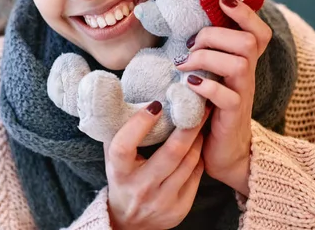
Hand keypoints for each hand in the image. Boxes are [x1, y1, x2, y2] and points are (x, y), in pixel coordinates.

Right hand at [105, 101, 210, 229]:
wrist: (129, 221)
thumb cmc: (121, 178)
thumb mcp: (112, 158)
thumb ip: (117, 132)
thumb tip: (124, 98)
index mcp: (119, 172)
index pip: (124, 145)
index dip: (139, 124)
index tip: (156, 104)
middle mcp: (140, 188)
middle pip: (171, 153)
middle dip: (188, 125)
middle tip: (197, 104)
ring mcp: (162, 200)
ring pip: (189, 162)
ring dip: (198, 138)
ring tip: (201, 119)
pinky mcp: (179, 208)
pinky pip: (195, 175)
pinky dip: (199, 156)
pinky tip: (199, 143)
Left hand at [175, 0, 272, 195]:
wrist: (218, 150)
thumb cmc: (206, 106)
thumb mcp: (204, 74)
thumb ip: (198, 52)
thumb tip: (168, 23)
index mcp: (241, 61)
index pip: (258, 32)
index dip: (245, 13)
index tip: (222, 0)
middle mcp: (247, 74)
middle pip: (248, 41)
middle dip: (212, 36)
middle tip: (187, 46)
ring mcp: (242, 94)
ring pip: (240, 62)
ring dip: (205, 58)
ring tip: (182, 65)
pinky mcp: (232, 115)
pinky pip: (227, 96)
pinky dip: (206, 86)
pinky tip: (188, 84)